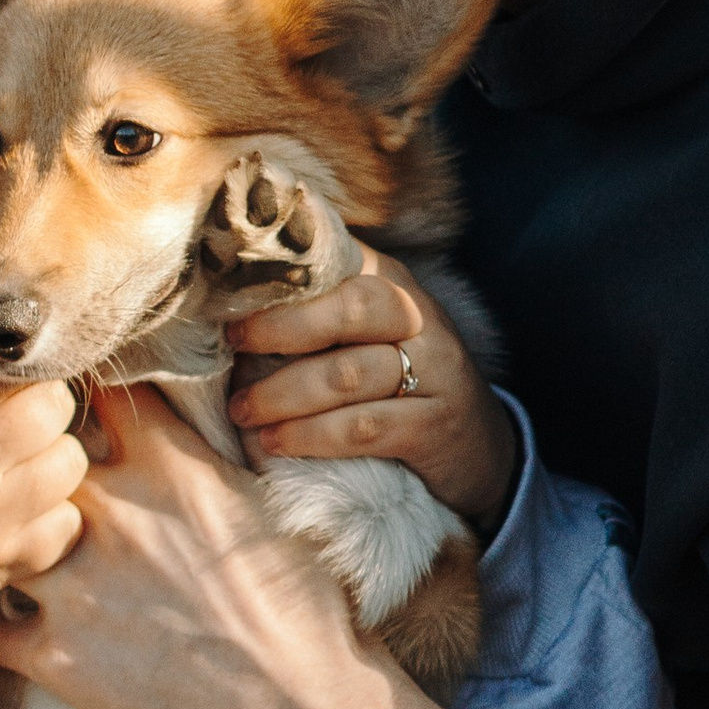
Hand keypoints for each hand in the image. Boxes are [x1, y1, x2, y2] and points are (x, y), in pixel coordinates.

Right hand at [0, 295, 85, 665]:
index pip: (8, 369)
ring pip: (71, 467)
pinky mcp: (3, 568)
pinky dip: (52, 516)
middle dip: (40, 401)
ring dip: (52, 455)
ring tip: (16, 460)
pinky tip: (19, 511)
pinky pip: (63, 530)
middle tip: (8, 411)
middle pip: (57, 411)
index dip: (8, 363)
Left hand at [0, 389, 454, 708]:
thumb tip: (184, 441)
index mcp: (173, 471)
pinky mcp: (57, 659)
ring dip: (1, 543)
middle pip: (34, 456)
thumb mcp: (266, 515)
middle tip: (26, 477)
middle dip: (28, 463)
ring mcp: (78, 588)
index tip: (75, 402)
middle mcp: (115, 516)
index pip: (105, 393)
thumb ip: (206, 468)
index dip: (85, 393)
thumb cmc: (305, 620)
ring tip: (1, 551)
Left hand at [227, 247, 519, 530]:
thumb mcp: (370, 333)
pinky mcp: (432, 426)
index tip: (227, 289)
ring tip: (241, 410)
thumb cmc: (400, 382)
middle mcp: (419, 317)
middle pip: (350, 307)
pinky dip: (310, 436)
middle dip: (280, 326)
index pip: (338, 259)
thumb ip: (317, 311)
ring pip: (348, 374)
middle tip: (230, 345)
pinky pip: (361, 427)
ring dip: (282, 393)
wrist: (481, 448)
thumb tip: (226, 303)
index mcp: (393, 282)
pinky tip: (275, 443)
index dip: (282, 271)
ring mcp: (434, 372)